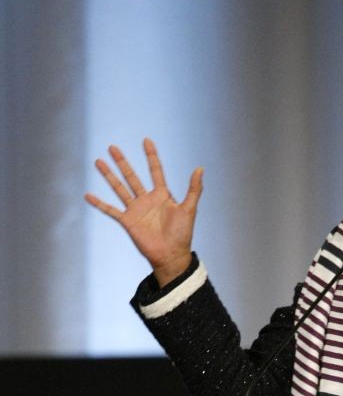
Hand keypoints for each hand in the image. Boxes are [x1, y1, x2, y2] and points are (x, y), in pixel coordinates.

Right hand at [85, 138, 203, 286]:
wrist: (171, 255)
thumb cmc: (183, 234)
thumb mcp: (189, 209)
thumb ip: (194, 189)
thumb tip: (200, 168)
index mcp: (163, 195)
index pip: (155, 170)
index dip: (151, 156)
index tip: (146, 140)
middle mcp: (147, 199)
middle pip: (132, 176)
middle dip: (122, 162)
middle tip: (112, 147)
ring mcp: (136, 210)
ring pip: (119, 188)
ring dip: (109, 175)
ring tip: (98, 161)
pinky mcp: (127, 221)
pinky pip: (110, 210)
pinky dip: (99, 203)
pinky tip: (88, 195)